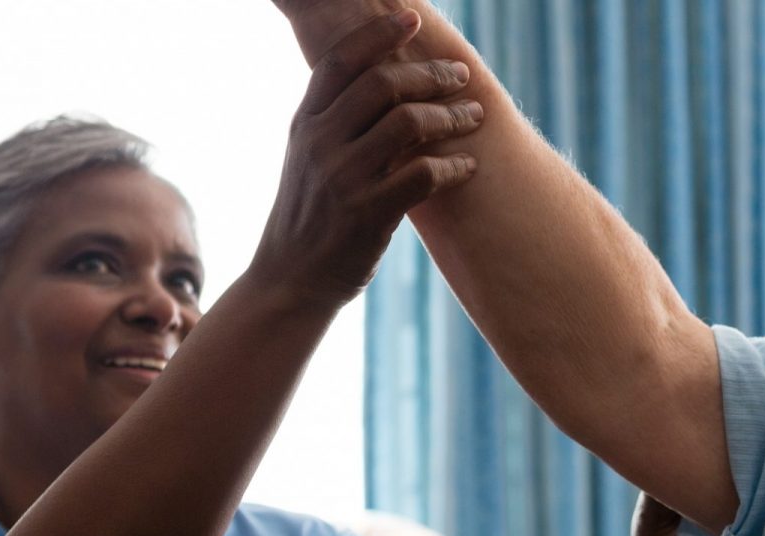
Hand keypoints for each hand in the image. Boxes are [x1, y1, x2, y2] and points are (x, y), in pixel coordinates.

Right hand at [248, 10, 481, 305]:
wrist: (289, 281)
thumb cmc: (311, 217)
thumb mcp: (309, 159)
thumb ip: (338, 122)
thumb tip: (387, 83)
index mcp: (305, 123)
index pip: (341, 61)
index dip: (378, 34)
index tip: (412, 20)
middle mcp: (319, 144)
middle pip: (383, 84)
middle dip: (431, 74)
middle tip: (461, 76)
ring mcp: (342, 179)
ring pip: (408, 124)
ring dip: (451, 116)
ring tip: (475, 117)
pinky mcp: (367, 214)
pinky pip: (423, 175)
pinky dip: (453, 166)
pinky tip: (468, 167)